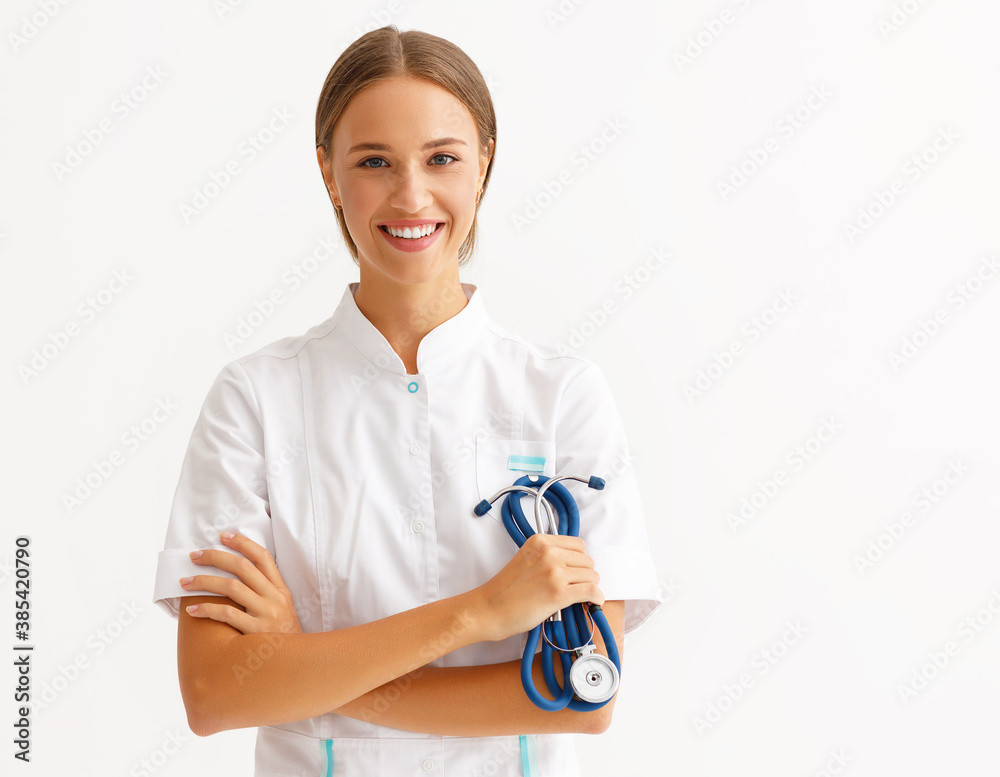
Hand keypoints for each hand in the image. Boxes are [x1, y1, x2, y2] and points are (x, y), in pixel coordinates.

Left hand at [180, 532, 301, 634]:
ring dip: (204, 582)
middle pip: (242, 567)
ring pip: (232, 587)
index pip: (263, 557)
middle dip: (216, 557)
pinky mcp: (256, 631)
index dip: (243, 543)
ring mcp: (266, 613)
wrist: (298, 665)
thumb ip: (266, 593)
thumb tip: (237, 578)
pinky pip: (228, 614)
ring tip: (185, 582)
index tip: (223, 535)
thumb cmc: (284, 637)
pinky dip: (208, 610)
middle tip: (194, 555)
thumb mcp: (283, 610)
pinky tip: (193, 610)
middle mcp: (275, 597)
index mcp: (280, 589)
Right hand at [471, 533, 603, 641]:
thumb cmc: (505, 590)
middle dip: (586, 574)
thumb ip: (548, 555)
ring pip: (592, 576)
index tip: (577, 571)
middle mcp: (549, 552)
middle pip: (587, 560)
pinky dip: (597, 597)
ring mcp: (554, 572)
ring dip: (591, 587)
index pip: (579, 545)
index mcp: (540, 541)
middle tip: (577, 586)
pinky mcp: (559, 593)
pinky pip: (591, 591)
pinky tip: (593, 602)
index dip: (580, 560)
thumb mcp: (526, 559)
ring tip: (581, 596)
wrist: (489, 609)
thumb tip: (575, 564)